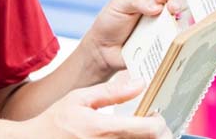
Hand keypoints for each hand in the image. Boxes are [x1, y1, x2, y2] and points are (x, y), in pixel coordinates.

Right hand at [25, 71, 171, 138]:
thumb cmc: (56, 122)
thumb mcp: (79, 98)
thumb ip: (110, 91)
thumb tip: (138, 83)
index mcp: (104, 129)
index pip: (150, 130)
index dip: (159, 120)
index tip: (155, 112)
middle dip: (158, 131)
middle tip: (150, 119)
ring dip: (148, 136)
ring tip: (140, 127)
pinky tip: (129, 134)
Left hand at [82, 0, 186, 77]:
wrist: (104, 49)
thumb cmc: (110, 21)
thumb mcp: (119, 5)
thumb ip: (137, 1)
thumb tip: (157, 5)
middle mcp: (163, 8)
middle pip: (182, 0)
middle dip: (179, 1)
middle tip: (171, 7)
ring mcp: (167, 26)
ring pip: (185, 20)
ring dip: (183, 19)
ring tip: (174, 19)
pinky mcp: (167, 44)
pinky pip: (179, 41)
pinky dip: (182, 39)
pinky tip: (178, 39)